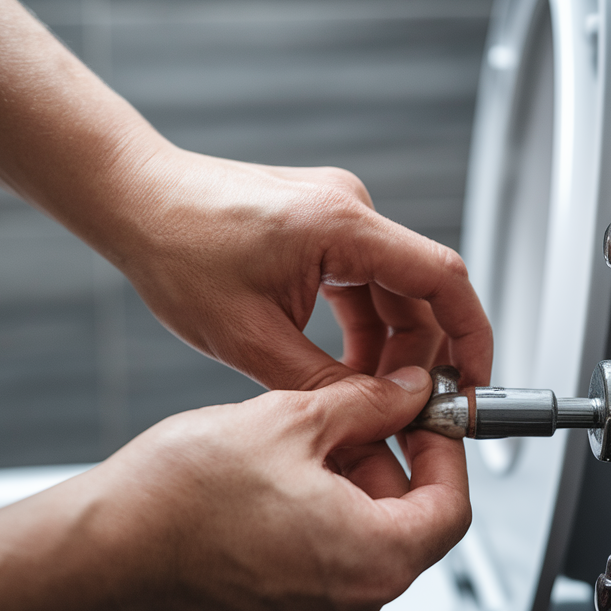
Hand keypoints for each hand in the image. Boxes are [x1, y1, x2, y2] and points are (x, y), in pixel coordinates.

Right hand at [63, 366, 469, 610]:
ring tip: (295, 449)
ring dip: (344, 495)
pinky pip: (317, 572)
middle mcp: (353, 607)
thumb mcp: (291, 420)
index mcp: (375, 559)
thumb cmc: (182, 496)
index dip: (443, 452)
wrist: (104, 550)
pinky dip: (311, 529)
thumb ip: (366, 405)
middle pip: (403, 529)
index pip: (451, 507)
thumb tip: (406, 396)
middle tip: (349, 420)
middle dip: (385, 467)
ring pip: (357, 549)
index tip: (423, 421)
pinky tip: (267, 489)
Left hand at [97, 147, 493, 391]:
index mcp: (342, 226)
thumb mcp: (250, 340)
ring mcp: (334, 212)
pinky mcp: (317, 222)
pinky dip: (361, 325)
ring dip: (386, 346)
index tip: (475, 380)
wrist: (135, 200)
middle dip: (420, 356)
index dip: (471, 334)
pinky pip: (360, 279)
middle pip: (418, 290)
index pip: (443, 277)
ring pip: (389, 290)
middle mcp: (348, 208)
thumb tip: (376, 410)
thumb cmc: (175, 248)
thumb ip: (323, 383)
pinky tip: (345, 365)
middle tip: (413, 410)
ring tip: (370, 398)